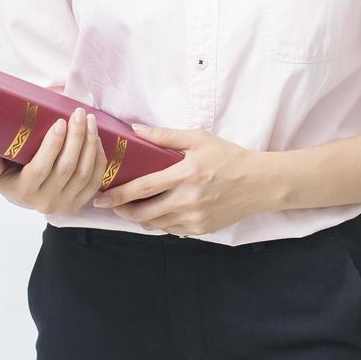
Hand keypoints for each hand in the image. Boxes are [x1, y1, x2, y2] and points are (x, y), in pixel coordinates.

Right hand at [0, 107, 108, 214]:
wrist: (28, 199)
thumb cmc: (11, 178)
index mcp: (24, 191)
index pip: (41, 167)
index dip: (53, 145)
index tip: (60, 122)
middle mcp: (46, 201)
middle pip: (67, 167)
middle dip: (77, 137)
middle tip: (79, 113)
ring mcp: (65, 204)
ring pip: (85, 173)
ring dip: (91, 144)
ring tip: (90, 121)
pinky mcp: (80, 203)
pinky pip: (96, 181)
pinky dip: (100, 159)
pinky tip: (97, 140)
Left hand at [90, 124, 273, 235]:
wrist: (260, 183)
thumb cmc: (229, 157)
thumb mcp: (199, 139)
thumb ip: (165, 136)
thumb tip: (135, 130)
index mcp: (185, 174)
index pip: (142, 188)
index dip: (117, 194)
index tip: (100, 196)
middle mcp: (188, 200)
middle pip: (143, 213)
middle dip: (122, 211)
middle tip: (110, 204)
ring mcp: (194, 218)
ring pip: (155, 224)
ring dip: (139, 218)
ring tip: (130, 207)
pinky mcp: (201, 229)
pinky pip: (171, 229)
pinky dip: (159, 222)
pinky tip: (157, 211)